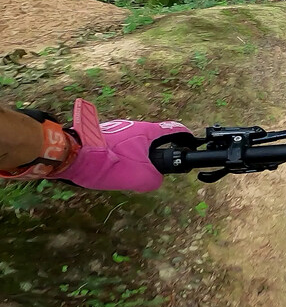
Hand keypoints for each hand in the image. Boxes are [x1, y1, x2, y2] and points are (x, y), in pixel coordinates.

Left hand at [50, 99, 193, 191]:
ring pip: (134, 143)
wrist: (72, 155)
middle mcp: (133, 126)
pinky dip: (121, 157)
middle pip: (152, 139)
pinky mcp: (101, 135)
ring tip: (129, 173)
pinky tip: (112, 169)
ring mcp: (116, 128)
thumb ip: (154, 179)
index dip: (186, 137)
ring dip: (136, 156)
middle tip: (155, 169)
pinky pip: (119, 146)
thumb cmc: (110, 162)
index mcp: (147, 132)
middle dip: (156, 153)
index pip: (174, 130)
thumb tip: (155, 179)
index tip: (191, 143)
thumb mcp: (139, 177)